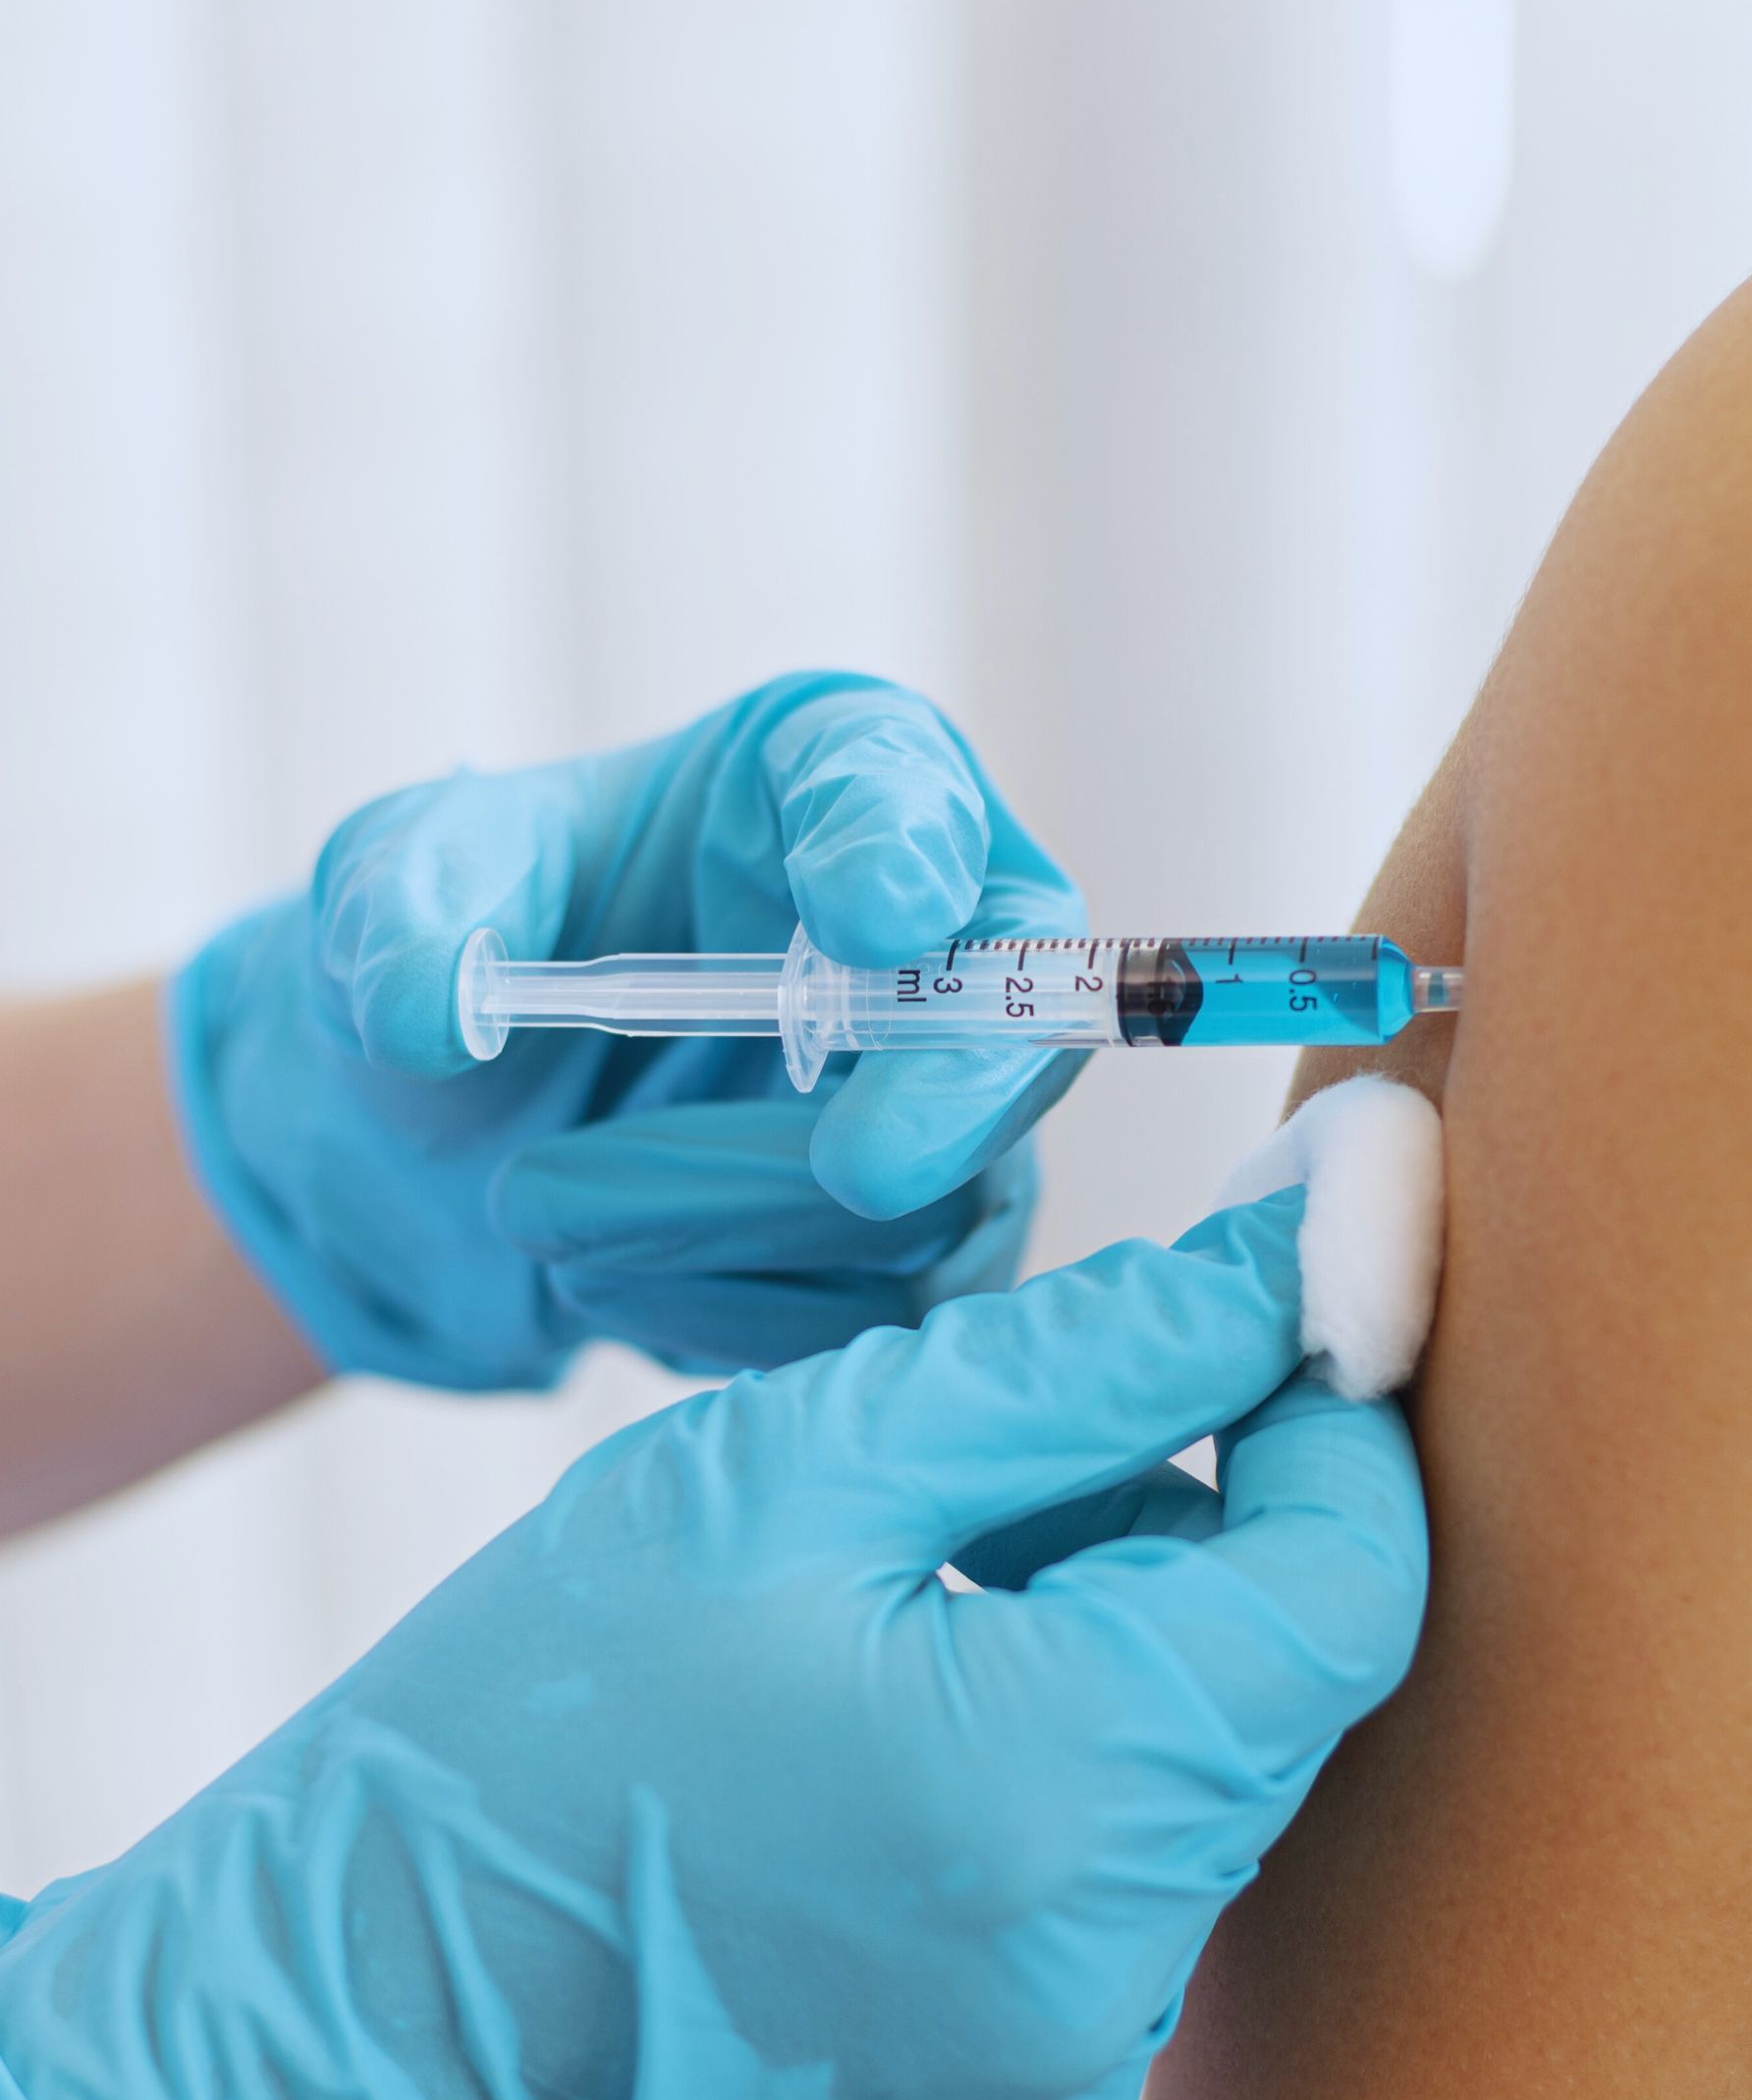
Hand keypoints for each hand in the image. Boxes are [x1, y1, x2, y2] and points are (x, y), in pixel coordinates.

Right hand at [0, 1190, 1426, 2099]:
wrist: (372, 2024)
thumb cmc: (533, 1728)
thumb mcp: (790, 1475)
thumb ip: (1072, 1364)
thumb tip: (1273, 1262)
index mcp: (1067, 1789)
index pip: (1351, 1574)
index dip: (1334, 1413)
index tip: (1273, 1301)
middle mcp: (1109, 1969)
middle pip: (1279, 1679)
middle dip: (1210, 1514)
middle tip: (1054, 1424)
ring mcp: (1067, 2067)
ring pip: (1196, 1779)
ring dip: (1121, 1636)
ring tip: (936, 1567)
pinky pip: (1115, 1887)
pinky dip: (1061, 1762)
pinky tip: (908, 1709)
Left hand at [169, 673, 1085, 1388]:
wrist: (459, 1132)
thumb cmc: (466, 953)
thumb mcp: (392, 892)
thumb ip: (403, 911)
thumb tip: (427, 1011)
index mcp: (811, 782)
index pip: (899, 782)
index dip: (906, 843)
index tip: (869, 911)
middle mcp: (916, 933)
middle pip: (1011, 1015)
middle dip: (949, 1095)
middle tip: (865, 1170)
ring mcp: (940, 1100)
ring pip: (938, 1199)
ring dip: (728, 1228)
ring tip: (540, 1208)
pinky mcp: (921, 1245)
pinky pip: (885, 1317)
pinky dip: (733, 1316)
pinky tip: (610, 1280)